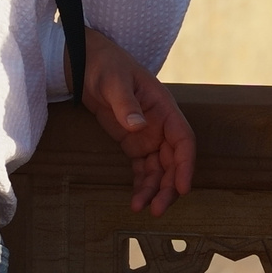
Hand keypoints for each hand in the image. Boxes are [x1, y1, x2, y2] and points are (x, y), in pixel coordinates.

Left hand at [78, 28, 195, 215]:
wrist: (86, 63)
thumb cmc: (105, 65)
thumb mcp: (114, 81)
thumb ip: (125, 103)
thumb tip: (138, 126)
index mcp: (163, 107)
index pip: (183, 139)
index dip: (186, 164)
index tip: (182, 187)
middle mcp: (160, 124)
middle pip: (173, 160)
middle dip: (168, 186)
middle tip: (157, 209)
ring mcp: (147, 135)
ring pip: (159, 168)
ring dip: (154, 190)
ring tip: (141, 208)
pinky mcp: (132, 143)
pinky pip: (142, 168)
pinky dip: (141, 185)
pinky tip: (136, 200)